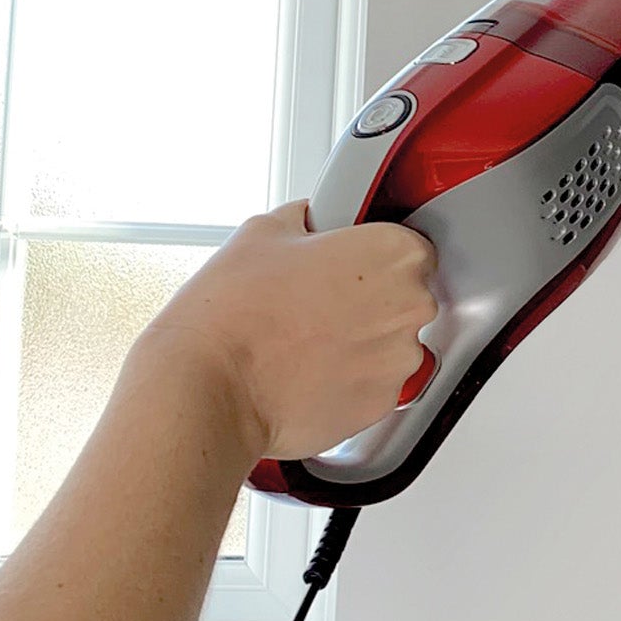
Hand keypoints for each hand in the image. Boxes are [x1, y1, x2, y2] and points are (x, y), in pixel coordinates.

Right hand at [136, 202, 438, 460]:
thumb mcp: (265, 231)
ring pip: (391, 344)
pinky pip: (375, 384)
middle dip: (369, 301)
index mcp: (396, 253)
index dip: (375, 258)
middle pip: (406, 297)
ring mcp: (400, 359)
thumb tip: (310, 217)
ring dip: (361, 343)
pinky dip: (350, 380)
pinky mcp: (382, 404)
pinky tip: (309, 372)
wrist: (209, 387)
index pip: (411, 247)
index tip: (350, 268)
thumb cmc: (235, 312)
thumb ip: (307, 217)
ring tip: (306, 342)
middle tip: (317, 304)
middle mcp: (411, 305)